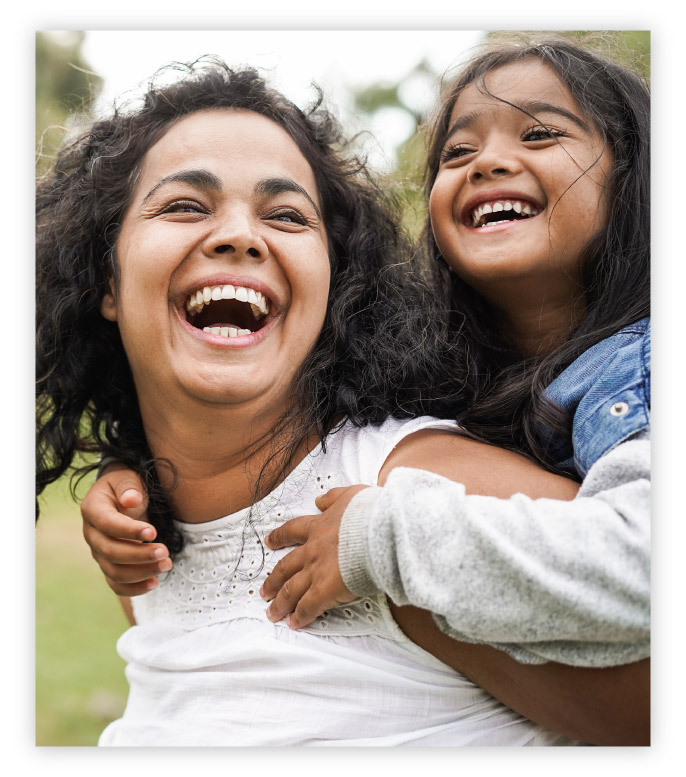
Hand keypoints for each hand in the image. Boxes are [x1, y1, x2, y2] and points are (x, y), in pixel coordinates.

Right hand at [81, 463, 170, 595]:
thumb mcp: (127, 478)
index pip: (107, 524)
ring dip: (141, 572)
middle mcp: (91, 534)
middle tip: (165, 552)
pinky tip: (154, 583)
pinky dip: (134, 588)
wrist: (122, 496)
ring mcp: (98, 552)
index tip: (154, 532)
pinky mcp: (109, 564)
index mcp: (93, 509)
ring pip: (114, 571)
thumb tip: (131, 500)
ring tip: (166, 565)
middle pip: (110, 552)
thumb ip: (128, 487)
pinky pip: (116, 583)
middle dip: (139, 555)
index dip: (129, 531)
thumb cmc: (126, 486)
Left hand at [260, 485, 367, 628]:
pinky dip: (299, 617)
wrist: (379, 530)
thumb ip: (333, 497)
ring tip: (272, 613)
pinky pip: (307, 607)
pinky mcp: (325, 590)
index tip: (270, 542)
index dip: (280, 537)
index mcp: (319, 526)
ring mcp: (316, 571)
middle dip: (273, 580)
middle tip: (264, 590)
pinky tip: (294, 623)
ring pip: (290, 590)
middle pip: (285, 567)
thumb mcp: (350, 495)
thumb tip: (319, 499)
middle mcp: (312, 550)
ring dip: (280, 603)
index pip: (293, 531)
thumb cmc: (369, 513)